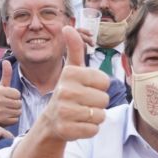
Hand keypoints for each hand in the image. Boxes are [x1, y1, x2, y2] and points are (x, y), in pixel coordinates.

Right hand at [0, 59, 21, 126]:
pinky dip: (13, 119)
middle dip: (15, 104)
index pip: (17, 94)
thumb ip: (6, 74)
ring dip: (15, 112)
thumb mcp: (0, 86)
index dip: (15, 96)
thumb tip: (6, 61)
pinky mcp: (1, 121)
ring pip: (18, 111)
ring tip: (7, 110)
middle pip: (19, 103)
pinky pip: (16, 119)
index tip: (7, 97)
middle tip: (7, 105)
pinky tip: (6, 117)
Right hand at [36, 25, 110, 142]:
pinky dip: (90, 129)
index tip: (85, 87)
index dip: (99, 86)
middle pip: (104, 99)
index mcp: (70, 74)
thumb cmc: (68, 91)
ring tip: (81, 113)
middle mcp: (65, 91)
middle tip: (83, 102)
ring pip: (100, 115)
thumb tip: (67, 27)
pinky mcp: (67, 130)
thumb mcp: (71, 70)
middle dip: (97, 103)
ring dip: (94, 116)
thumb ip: (74, 49)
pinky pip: (94, 130)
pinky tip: (78, 124)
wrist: (52, 120)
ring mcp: (65, 112)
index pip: (105, 81)